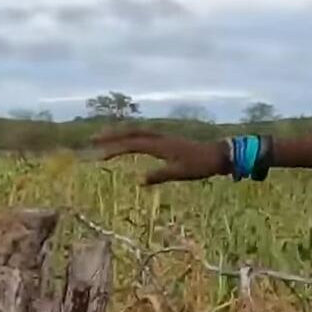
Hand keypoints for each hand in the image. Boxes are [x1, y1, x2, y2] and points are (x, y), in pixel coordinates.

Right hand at [92, 129, 225, 184]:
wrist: (218, 154)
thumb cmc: (200, 165)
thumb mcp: (180, 173)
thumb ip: (159, 175)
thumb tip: (138, 180)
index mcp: (160, 145)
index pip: (131, 144)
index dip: (114, 148)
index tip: (99, 154)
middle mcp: (159, 137)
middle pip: (130, 132)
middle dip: (111, 135)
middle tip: (93, 139)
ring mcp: (163, 136)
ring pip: (137, 131)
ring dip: (120, 133)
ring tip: (104, 136)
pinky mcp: (166, 139)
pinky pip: (144, 133)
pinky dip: (132, 135)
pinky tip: (128, 140)